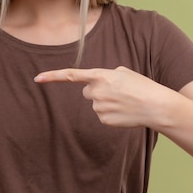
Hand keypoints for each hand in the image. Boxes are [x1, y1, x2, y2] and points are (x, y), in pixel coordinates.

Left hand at [34, 66, 172, 127]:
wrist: (155, 105)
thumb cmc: (141, 86)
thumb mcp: (123, 72)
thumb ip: (105, 75)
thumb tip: (96, 84)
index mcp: (100, 75)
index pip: (71, 75)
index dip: (52, 76)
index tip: (37, 78)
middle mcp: (96, 91)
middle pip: (87, 91)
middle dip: (97, 91)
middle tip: (116, 92)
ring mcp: (98, 107)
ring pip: (96, 104)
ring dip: (107, 102)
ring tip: (125, 101)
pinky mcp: (104, 120)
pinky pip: (102, 115)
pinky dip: (112, 113)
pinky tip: (124, 111)